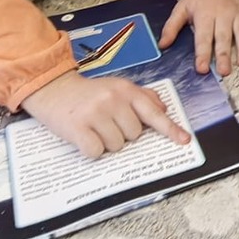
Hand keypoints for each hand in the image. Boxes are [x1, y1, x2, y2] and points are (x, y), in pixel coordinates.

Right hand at [21, 69, 189, 157]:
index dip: (170, 129)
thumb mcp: (117, 86)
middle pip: (134, 135)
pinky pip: (96, 152)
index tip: (184, 141)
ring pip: (117, 146)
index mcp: (127, 90)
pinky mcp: (78, 128)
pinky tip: (84, 136)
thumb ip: (142, 96)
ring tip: (95, 128)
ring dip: (107, 143)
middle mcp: (114, 100)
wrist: (54, 89)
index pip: (154, 112)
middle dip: (123, 134)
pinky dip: (92, 150)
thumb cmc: (90, 92)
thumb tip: (163, 109)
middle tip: (107, 123)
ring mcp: (96, 113)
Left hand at [159, 0, 238, 75]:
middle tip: (225, 71)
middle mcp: (223, 15)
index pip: (202, 38)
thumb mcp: (182, 8)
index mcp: (205, 16)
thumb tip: (162, 45)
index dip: (202, 54)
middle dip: (224, 55)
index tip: (201, 68)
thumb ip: (172, 27)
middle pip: (223, 38)